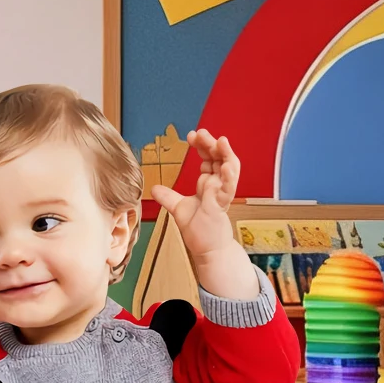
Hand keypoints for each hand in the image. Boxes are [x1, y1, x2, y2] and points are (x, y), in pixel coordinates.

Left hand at [153, 129, 259, 298]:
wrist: (207, 249)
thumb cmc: (198, 230)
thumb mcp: (178, 209)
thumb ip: (168, 197)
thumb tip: (153, 188)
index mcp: (208, 183)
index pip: (208, 158)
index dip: (202, 146)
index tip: (192, 136)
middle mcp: (217, 185)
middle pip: (219, 158)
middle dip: (211, 144)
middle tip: (201, 133)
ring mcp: (222, 194)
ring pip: (230, 169)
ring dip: (226, 154)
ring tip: (220, 140)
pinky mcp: (223, 205)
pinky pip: (229, 188)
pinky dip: (230, 176)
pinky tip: (226, 165)